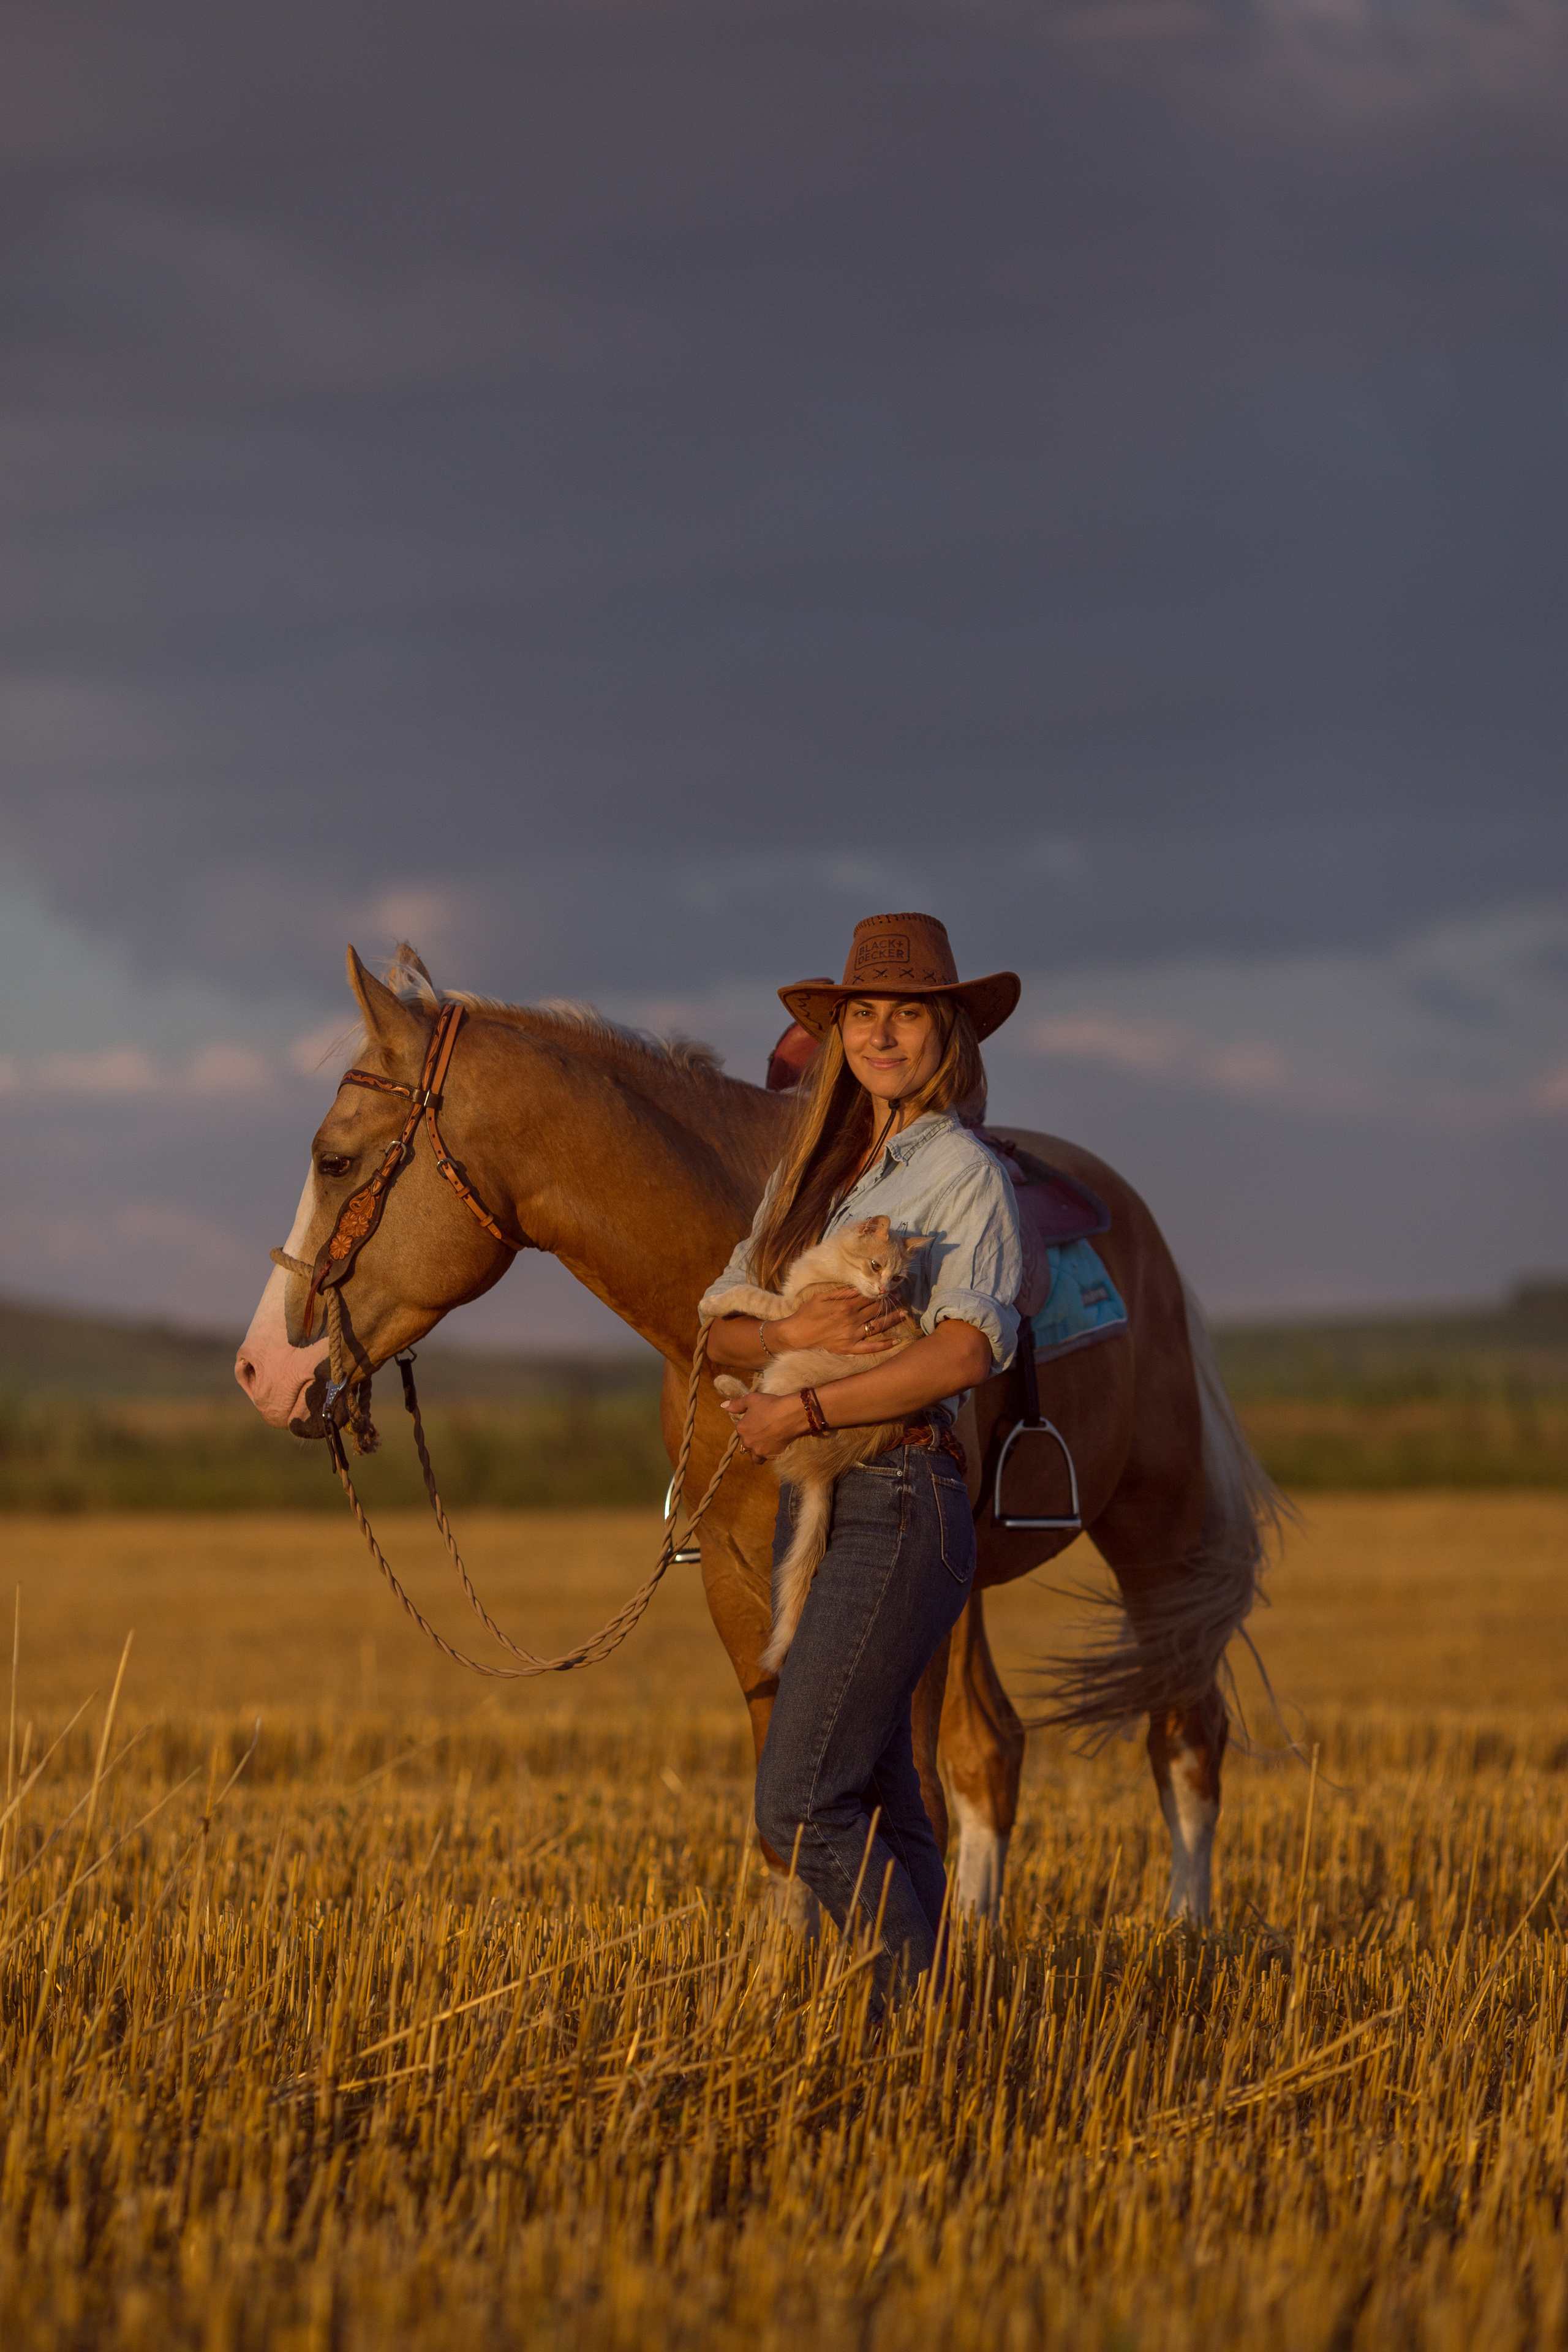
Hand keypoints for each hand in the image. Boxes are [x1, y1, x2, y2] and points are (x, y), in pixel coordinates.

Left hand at [721, 1389, 808, 1462]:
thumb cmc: (771, 1405)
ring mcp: (758, 1450)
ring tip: (767, 1439)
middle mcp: (747, 1442)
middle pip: (747, 1442)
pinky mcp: (770, 1456)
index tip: (760, 1419)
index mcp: (741, 1429)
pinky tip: (775, 1444)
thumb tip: (723, 1405)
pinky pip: (765, 1457)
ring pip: (754, 1454)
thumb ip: (736, 1404)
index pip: (741, 1429)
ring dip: (757, 1449)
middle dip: (753, 1437)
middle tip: (766, 1428)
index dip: (750, 1424)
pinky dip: (768, 1453)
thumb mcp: (752, 1399)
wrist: (791, 1415)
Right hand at [774, 1286, 904, 1357]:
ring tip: (904, 1313)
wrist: (795, 1335)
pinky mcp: (849, 1348)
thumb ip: (841, 1292)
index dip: (880, 1293)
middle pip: (876, 1309)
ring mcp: (852, 1335)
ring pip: (878, 1326)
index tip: (890, 1289)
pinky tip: (896, 1341)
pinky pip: (870, 1348)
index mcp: (846, 1306)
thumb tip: (857, 1288)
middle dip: (889, 1302)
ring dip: (893, 1319)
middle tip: (900, 1298)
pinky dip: (884, 1345)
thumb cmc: (806, 1314)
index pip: (868, 1297)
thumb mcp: (821, 1297)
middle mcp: (852, 1320)